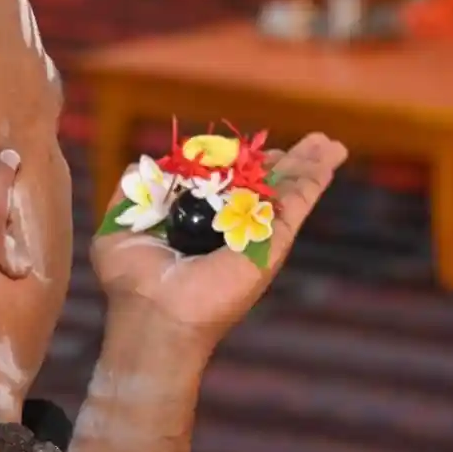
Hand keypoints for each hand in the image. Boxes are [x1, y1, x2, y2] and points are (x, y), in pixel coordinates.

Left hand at [91, 132, 347, 350]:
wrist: (155, 309)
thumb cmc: (132, 278)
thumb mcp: (121, 224)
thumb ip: (133, 191)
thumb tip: (145, 163)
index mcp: (204, 223)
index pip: (231, 184)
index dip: (242, 162)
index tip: (247, 150)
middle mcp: (234, 228)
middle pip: (269, 185)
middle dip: (290, 162)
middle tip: (313, 142)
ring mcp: (257, 234)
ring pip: (290, 191)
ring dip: (311, 164)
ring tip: (330, 144)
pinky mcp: (272, 241)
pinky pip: (298, 202)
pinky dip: (316, 177)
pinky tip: (331, 157)